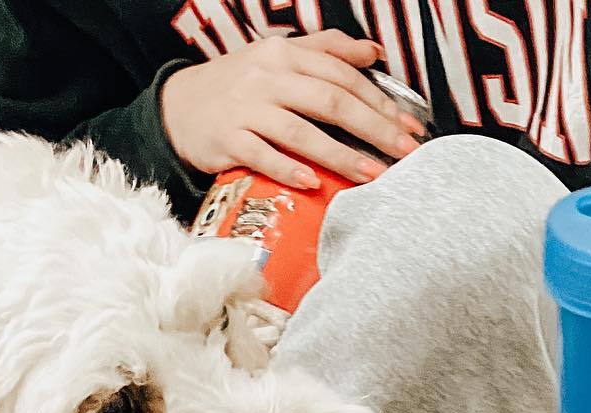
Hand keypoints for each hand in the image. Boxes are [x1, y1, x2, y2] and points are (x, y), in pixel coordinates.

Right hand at [161, 31, 425, 190]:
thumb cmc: (240, 87)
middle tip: (405, 153)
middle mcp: (266, 77)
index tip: (411, 128)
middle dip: (373, 128)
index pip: (342, 76)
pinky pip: (261, 155)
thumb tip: (371, 51)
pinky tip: (312, 183)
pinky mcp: (228, 140)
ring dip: (340, 155)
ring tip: (373, 175)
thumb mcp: (279, 58)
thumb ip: (325, 51)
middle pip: (329, 101)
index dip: (381, 102)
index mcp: (284, 55)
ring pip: (300, 131)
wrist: (179, 108)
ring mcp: (246, 108)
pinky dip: (287, 168)